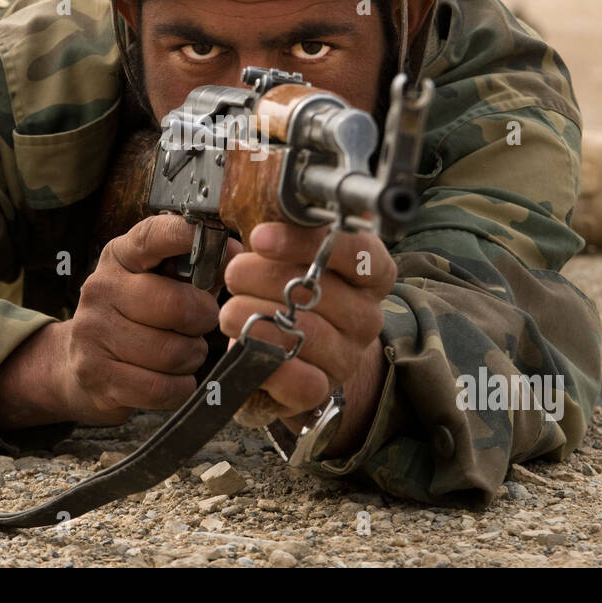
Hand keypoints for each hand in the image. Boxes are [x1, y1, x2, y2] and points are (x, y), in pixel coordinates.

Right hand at [56, 213, 242, 424]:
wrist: (76, 366)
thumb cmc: (135, 318)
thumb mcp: (158, 282)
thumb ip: (196, 268)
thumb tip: (236, 253)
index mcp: (120, 257)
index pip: (152, 237)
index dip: (185, 236)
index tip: (214, 238)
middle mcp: (101, 289)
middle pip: (176, 306)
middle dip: (203, 320)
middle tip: (200, 324)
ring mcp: (94, 333)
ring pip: (173, 353)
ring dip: (192, 357)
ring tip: (184, 352)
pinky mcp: (97, 376)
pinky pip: (163, 388)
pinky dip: (180, 387)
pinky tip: (173, 378)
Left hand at [219, 222, 395, 448]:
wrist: (302, 354)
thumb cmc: (295, 293)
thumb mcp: (293, 256)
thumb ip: (286, 233)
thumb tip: (257, 213)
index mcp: (370, 274)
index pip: (358, 252)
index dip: (305, 242)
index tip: (261, 237)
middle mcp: (367, 315)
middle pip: (321, 290)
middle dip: (263, 277)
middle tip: (234, 273)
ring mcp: (348, 355)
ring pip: (307, 332)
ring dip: (256, 317)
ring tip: (230, 310)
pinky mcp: (323, 389)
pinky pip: (300, 380)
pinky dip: (267, 360)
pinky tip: (244, 346)